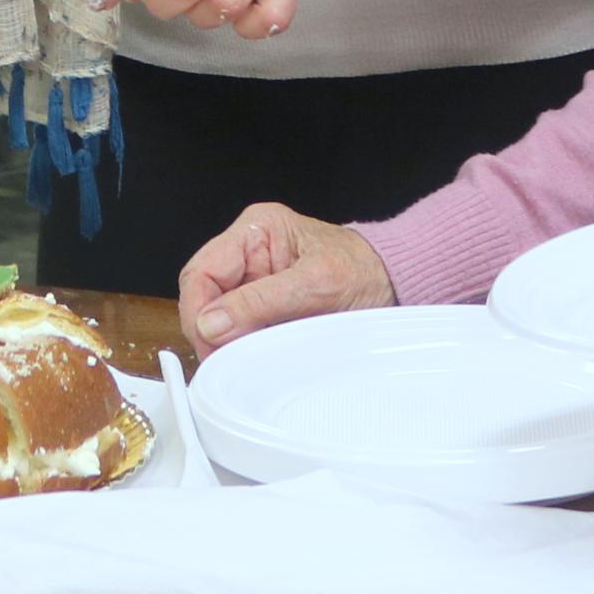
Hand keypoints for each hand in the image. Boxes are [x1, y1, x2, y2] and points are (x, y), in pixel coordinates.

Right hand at [180, 202, 394, 347]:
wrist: (396, 286)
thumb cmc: (366, 273)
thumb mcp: (316, 285)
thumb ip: (261, 302)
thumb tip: (210, 324)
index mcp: (255, 230)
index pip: (201, 271)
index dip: (198, 311)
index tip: (209, 345)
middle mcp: (248, 253)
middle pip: (203, 296)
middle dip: (209, 331)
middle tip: (223, 363)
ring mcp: (254, 282)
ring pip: (217, 319)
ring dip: (227, 344)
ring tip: (246, 363)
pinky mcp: (264, 309)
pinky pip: (240, 331)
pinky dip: (244, 349)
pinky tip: (257, 360)